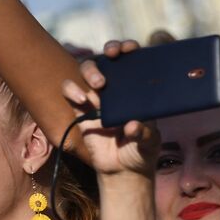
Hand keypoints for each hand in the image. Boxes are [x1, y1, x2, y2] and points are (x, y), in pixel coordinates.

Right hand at [64, 41, 160, 176]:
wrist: (122, 171)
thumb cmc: (140, 152)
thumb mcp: (149, 143)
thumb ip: (143, 133)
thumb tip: (131, 125)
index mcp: (135, 89)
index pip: (132, 61)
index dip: (128, 49)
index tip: (129, 49)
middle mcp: (115, 88)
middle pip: (107, 59)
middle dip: (110, 50)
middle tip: (112, 54)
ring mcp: (96, 97)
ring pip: (87, 70)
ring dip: (91, 70)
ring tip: (99, 85)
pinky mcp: (80, 110)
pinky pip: (70, 92)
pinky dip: (72, 90)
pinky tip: (82, 100)